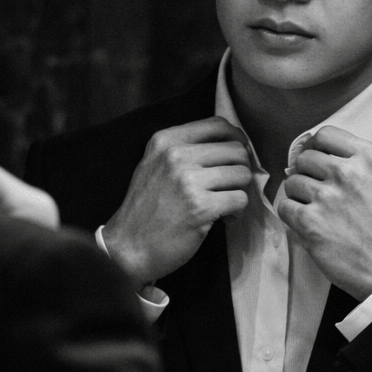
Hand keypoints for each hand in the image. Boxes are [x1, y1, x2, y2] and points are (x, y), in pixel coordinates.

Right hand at [103, 118, 252, 288]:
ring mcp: (188, 181)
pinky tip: (224, 220)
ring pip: (242, 174)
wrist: (128, 247)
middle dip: (240, 170)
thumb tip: (230, 143)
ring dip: (240, 192)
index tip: (236, 157)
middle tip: (230, 188)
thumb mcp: (154, 165)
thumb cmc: (145, 209)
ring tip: (225, 206)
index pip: (218, 125)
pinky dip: (237, 212)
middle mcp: (176, 155)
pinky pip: (240, 199)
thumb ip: (183, 150)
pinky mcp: (200, 207)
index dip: (237, 139)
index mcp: (166, 141)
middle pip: (236, 149)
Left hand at [277, 126, 371, 299]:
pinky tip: (306, 223)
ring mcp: (328, 196)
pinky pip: (285, 206)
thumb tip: (318, 155)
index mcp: (369, 158)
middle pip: (305, 158)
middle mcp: (348, 173)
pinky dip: (291, 214)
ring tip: (314, 210)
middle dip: (306, 173)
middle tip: (315, 191)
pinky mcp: (311, 221)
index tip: (314, 159)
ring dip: (298, 195)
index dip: (314, 147)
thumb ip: (357, 163)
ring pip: (292, 181)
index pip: (326, 135)